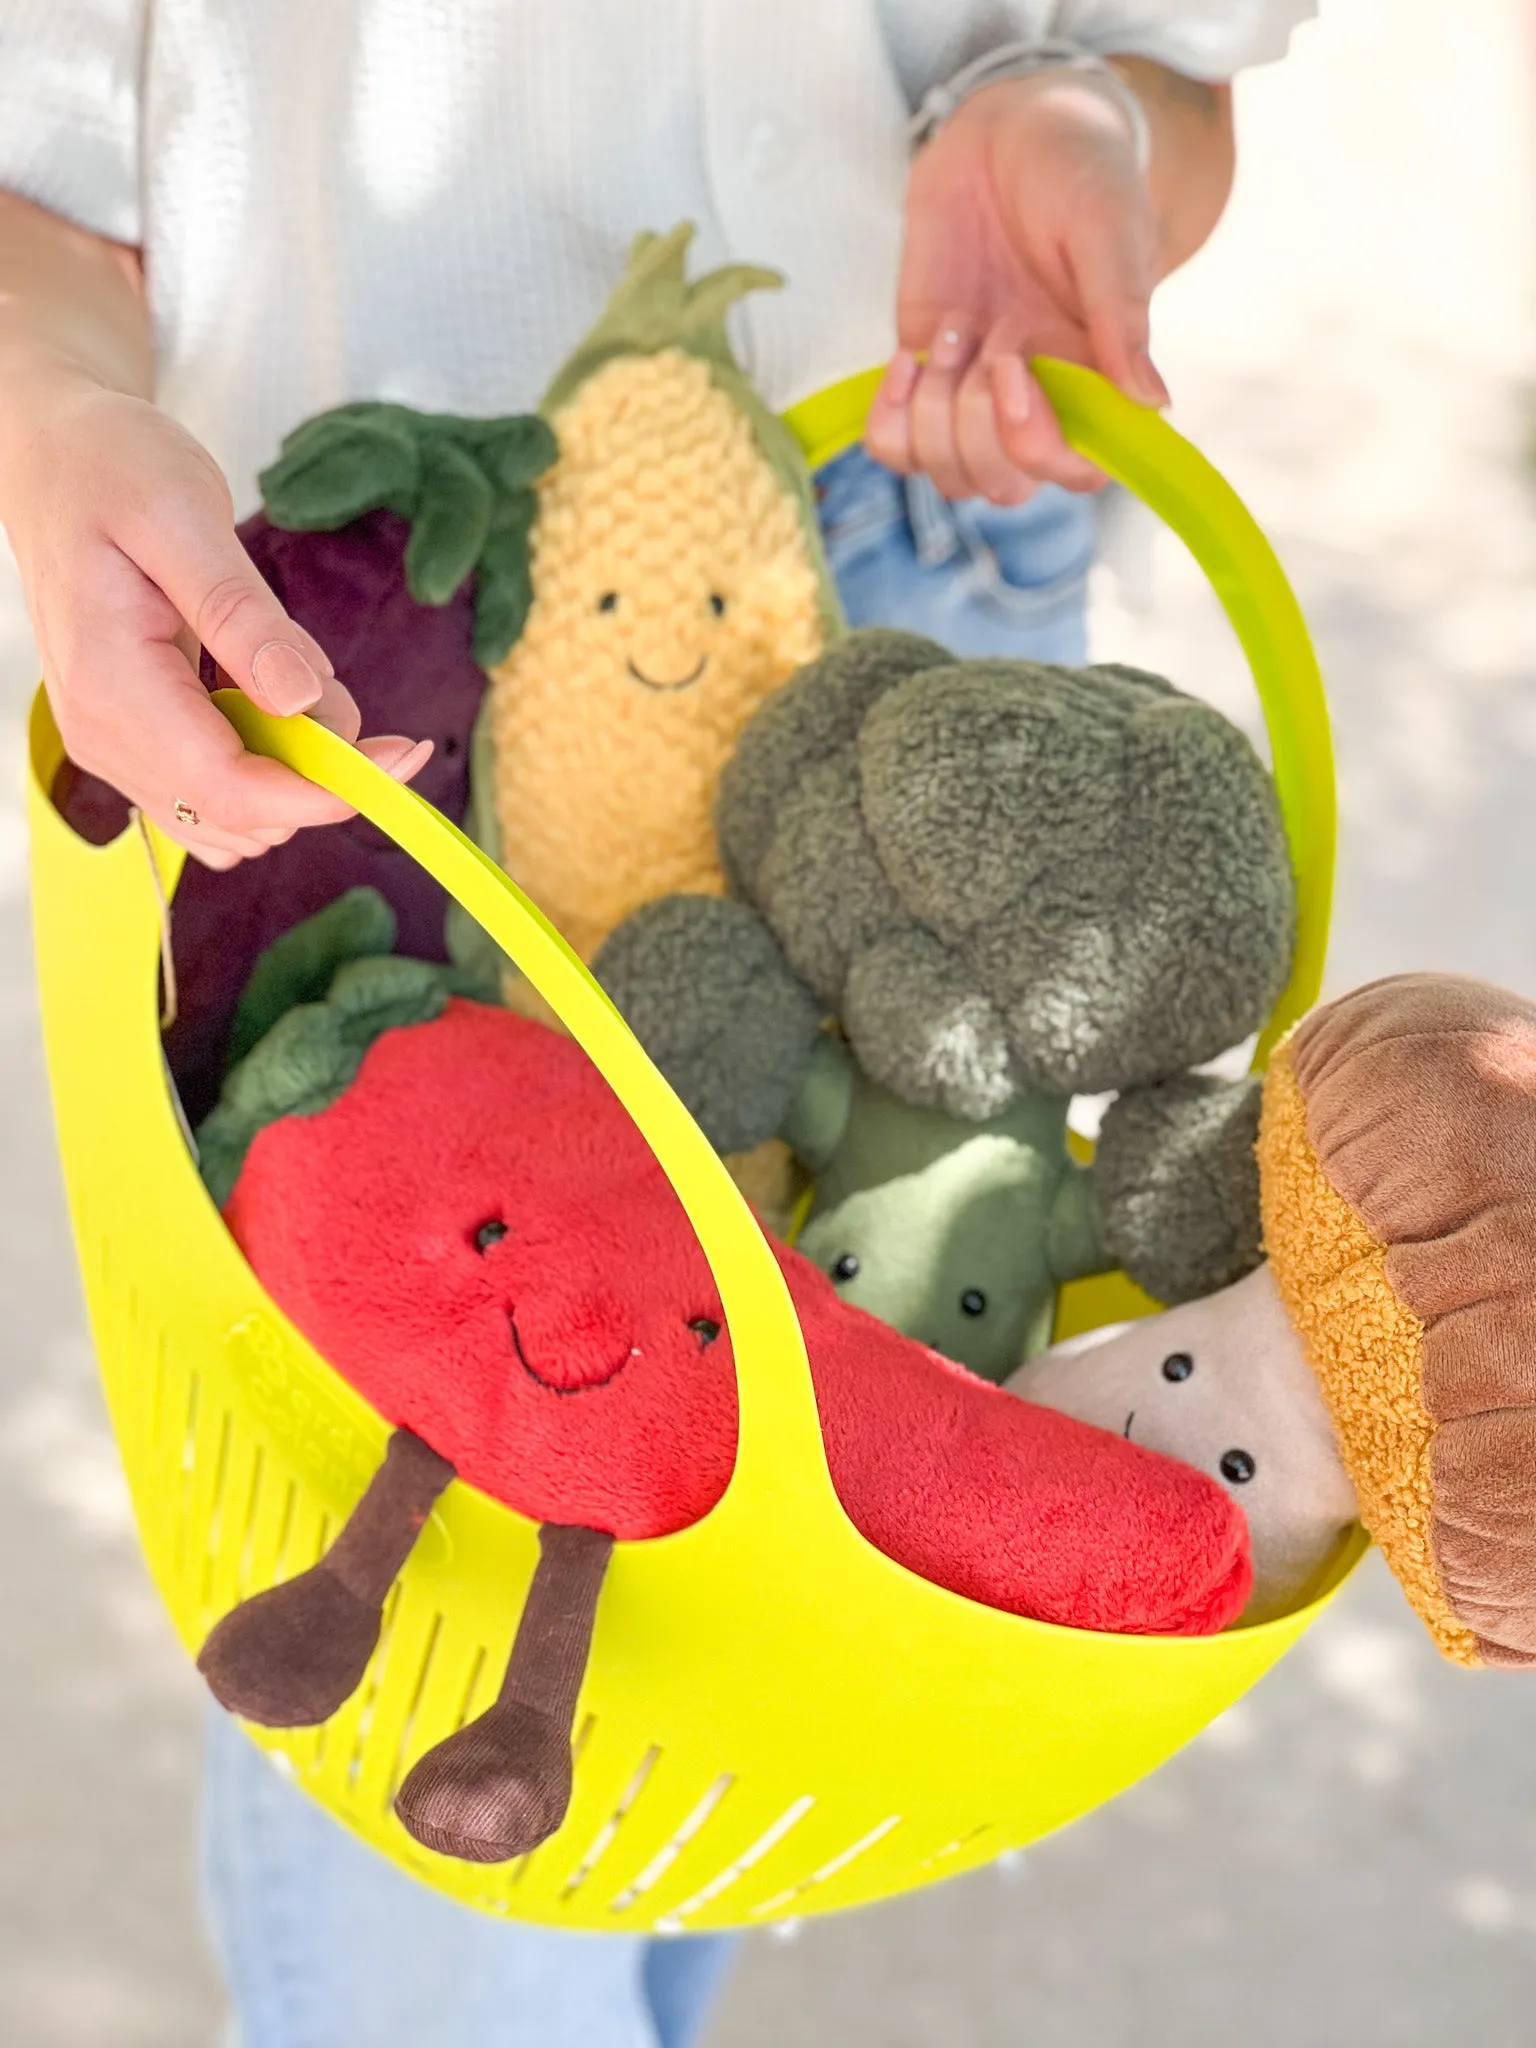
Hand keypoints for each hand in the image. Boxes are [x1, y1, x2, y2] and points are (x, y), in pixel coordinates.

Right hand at [1, 370, 431, 867]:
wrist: (56, 462)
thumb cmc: (111, 469)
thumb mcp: (181, 516)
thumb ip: (241, 615)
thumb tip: (302, 698)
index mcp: (111, 686)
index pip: (233, 790)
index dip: (328, 791)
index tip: (405, 753)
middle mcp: (106, 736)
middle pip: (243, 814)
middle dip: (317, 766)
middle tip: (323, 668)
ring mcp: (117, 746)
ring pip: (238, 816)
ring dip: (294, 760)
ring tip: (284, 660)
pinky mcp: (136, 741)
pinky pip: (220, 789)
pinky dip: (268, 753)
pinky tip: (263, 682)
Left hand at [866, 72, 1169, 504]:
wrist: (1010, 132)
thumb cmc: (1078, 171)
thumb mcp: (1109, 228)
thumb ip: (1124, 314)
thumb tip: (1154, 406)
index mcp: (1096, 380)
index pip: (1078, 471)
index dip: (1037, 445)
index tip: (1014, 372)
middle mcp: (1038, 401)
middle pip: (1005, 487)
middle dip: (977, 426)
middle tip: (989, 331)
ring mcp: (975, 395)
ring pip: (948, 476)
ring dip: (934, 414)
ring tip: (953, 329)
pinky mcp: (923, 376)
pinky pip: (895, 445)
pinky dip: (889, 419)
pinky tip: (906, 360)